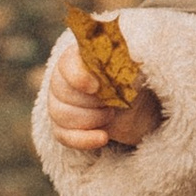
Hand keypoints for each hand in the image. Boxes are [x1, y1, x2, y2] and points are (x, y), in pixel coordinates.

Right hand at [45, 43, 163, 152]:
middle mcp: (62, 79)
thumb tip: (135, 55)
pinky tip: (103, 138)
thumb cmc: (132, 80)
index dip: (78, 77)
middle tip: (114, 101)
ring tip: (112, 114)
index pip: (66, 65)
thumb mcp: (133, 69)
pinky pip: (64, 136)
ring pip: (62, 115)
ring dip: (92, 118)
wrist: (136, 105)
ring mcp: (58, 105)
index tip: (96, 87)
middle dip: (92, 101)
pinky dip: (84, 139)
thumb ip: (127, 60)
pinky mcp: (63, 128)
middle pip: (63, 93)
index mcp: (78, 58)